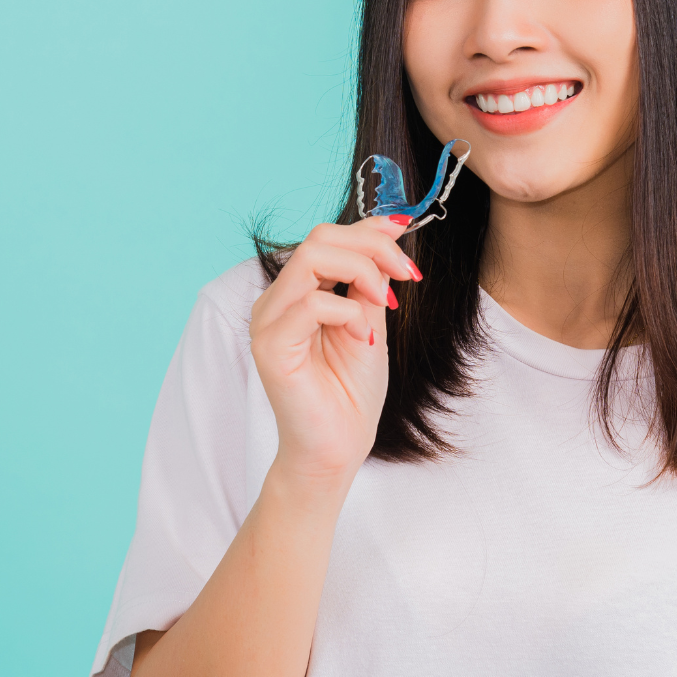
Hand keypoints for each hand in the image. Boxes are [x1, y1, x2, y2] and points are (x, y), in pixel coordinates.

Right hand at [247, 216, 420, 486]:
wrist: (338, 448)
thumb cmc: (351, 393)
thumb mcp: (371, 321)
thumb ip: (371, 279)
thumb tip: (389, 229)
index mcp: (297, 292)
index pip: (326, 237)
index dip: (370, 230)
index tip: (408, 235)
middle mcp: (276, 301)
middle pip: (318, 239)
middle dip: (372, 247)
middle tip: (406, 275)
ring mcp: (268, 321)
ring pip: (311, 258)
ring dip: (362, 271)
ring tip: (385, 303)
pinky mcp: (271, 347)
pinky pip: (310, 305)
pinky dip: (347, 313)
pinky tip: (363, 339)